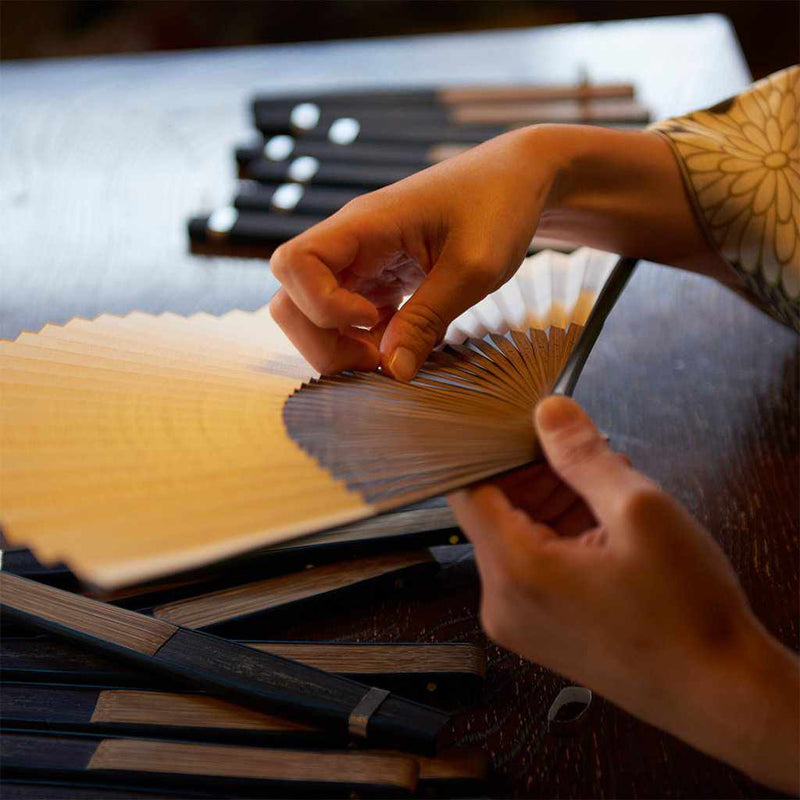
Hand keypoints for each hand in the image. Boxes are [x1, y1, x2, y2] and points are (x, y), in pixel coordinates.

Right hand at [269, 127, 551, 379]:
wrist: (519, 178)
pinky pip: (347, 316)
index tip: (376, 319)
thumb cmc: (500, 206)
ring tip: (393, 355)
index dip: (321, 306)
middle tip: (376, 360)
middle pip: (290, 298)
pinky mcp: (377, 276)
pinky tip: (405, 343)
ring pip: (313, 312)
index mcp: (365, 224)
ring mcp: (361, 260)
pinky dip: (365, 341)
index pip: (293, 264)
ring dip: (341, 345)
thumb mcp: (474, 267)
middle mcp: (351, 242)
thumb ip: (429, 318)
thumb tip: (393, 372)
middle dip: (322, 340)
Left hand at [448, 395, 798, 792]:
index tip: (519, 426)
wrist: (718, 696)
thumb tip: (548, 413)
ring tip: (603, 489)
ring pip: (515, 536)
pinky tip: (601, 523)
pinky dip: (558, 536)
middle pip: (493, 511)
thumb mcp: (639, 511)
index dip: (490, 449)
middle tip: (582, 455)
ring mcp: (518, 620)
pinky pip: (531, 566)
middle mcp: (502, 600)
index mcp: (514, 569)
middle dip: (534, 474)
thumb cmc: (685, 615)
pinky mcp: (539, 629)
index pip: (466, 488)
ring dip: (551, 503)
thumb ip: (584, 456)